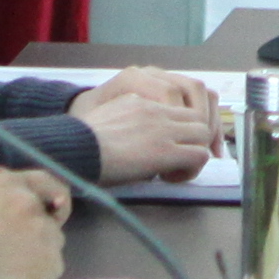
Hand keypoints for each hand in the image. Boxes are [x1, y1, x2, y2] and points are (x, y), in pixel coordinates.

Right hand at [0, 166, 71, 278]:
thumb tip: (3, 220)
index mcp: (11, 185)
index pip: (47, 184)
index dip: (56, 199)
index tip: (58, 211)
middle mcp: (31, 206)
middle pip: (50, 228)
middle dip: (36, 245)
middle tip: (8, 263)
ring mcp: (43, 236)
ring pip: (51, 258)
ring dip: (33, 270)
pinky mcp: (45, 268)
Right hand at [72, 69, 226, 182]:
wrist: (76, 149)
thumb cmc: (80, 141)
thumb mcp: (105, 117)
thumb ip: (124, 118)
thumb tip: (129, 134)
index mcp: (140, 101)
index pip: (178, 108)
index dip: (180, 130)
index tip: (169, 148)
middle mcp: (156, 111)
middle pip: (197, 120)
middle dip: (194, 141)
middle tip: (177, 161)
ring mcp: (163, 129)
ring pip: (203, 135)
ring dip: (194, 154)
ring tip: (173, 171)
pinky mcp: (165, 150)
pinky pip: (199, 155)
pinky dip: (191, 169)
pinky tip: (169, 178)